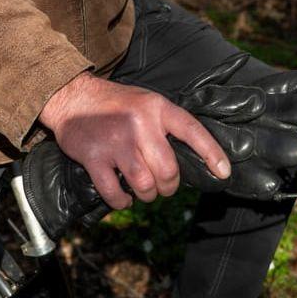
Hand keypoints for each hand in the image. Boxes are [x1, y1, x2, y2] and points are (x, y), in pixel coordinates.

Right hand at [38, 73, 229, 208]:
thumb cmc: (115, 104)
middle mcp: (140, 123)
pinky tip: (123, 196)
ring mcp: (116, 141)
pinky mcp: (94, 157)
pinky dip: (121, 201)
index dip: (212, 154)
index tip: (224, 173)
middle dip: (169, 186)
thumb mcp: (146, 103)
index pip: (193, 131)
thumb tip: (190, 160)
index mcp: (157, 108)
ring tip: (143, 191)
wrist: (73, 96)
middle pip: (168, 170)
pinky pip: (114, 192)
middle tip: (163, 186)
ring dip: (147, 196)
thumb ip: (166, 125)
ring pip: (144, 184)